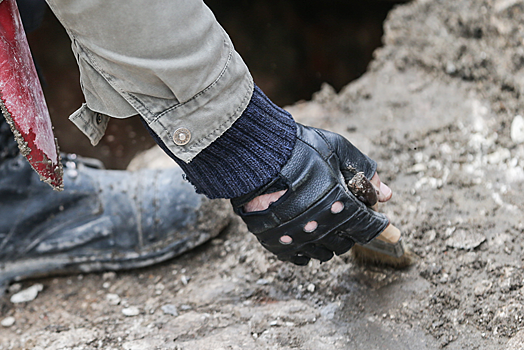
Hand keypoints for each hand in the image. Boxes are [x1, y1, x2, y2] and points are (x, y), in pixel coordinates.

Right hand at [231, 124, 389, 264]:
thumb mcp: (338, 150)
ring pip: (325, 253)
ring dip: (330, 241)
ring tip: (324, 223)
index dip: (382, 227)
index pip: (370, 227)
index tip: (386, 227)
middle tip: (346, 214)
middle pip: (348, 243)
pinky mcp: (276, 243)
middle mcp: (322, 228)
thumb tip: (385, 194)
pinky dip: (306, 250)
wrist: (253, 155)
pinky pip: (299, 257)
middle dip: (352, 230)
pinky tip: (306, 236)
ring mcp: (297, 238)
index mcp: (341, 206)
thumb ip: (365, 172)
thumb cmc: (297, 149)